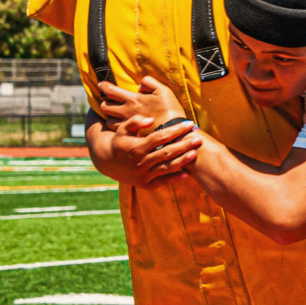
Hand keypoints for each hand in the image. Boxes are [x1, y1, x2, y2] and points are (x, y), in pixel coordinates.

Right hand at [88, 116, 202, 188]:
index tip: (189, 124)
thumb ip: (135, 122)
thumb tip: (150, 120)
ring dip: (182, 161)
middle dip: (184, 145)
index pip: (160, 137)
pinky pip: (162, 182)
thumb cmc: (119, 140)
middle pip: (167, 152)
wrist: (106, 161)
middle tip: (199, 138)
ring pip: (166, 168)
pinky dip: (175, 178)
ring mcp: (143, 175)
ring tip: (196, 153)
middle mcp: (140, 162)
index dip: (175, 130)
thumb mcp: (122, 129)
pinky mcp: (145, 184)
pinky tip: (187, 173)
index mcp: (136, 147)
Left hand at [99, 76, 186, 125]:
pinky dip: (116, 126)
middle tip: (108, 101)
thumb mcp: (163, 90)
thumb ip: (149, 83)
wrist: (172, 131)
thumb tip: (139, 85)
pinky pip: (115, 130)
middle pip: (104, 107)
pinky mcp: (130, 134)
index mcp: (133, 99)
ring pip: (108, 120)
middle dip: (104, 102)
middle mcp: (126, 111)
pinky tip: (121, 125)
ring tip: (114, 114)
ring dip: (110, 116)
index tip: (101, 85)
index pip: (111, 91)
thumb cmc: (169, 110)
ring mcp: (127, 124)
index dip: (103, 86)